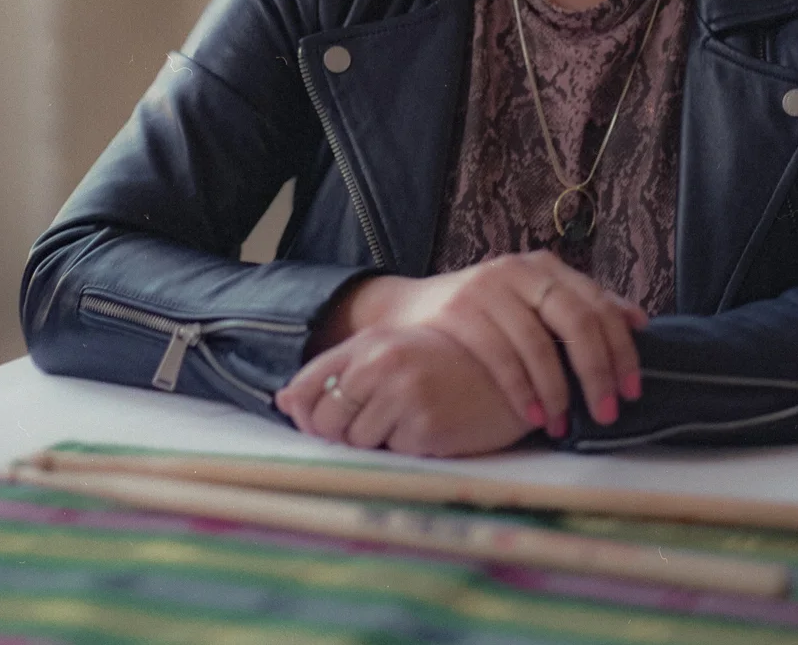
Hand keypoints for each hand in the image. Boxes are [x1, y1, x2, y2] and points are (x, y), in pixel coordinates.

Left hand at [275, 325, 531, 456]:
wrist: (513, 374)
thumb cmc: (448, 365)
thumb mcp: (394, 354)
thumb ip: (341, 372)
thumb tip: (284, 400)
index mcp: (370, 343)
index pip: (306, 387)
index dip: (306, 413)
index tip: (326, 421)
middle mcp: (380, 364)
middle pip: (324, 422)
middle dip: (343, 433)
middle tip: (380, 423)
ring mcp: (402, 395)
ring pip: (355, 443)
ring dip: (377, 442)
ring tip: (411, 420)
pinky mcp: (423, 426)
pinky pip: (391, 454)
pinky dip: (405, 449)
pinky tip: (431, 428)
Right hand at [322, 251, 646, 433]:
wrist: (407, 313)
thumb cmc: (484, 314)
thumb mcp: (533, 301)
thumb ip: (581, 308)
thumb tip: (639, 321)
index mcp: (547, 267)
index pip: (598, 305)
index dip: (621, 349)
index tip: (632, 391)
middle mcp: (521, 271)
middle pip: (576, 321)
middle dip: (596, 372)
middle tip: (607, 412)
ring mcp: (489, 287)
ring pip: (538, 343)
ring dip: (557, 390)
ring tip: (565, 424)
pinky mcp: (460, 310)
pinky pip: (500, 356)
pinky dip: (521, 391)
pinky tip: (533, 416)